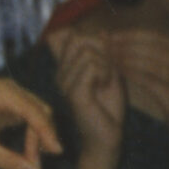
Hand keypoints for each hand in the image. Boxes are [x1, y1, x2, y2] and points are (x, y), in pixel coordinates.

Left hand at [0, 76, 59, 168]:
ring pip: (36, 116)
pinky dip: (31, 136)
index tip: (55, 153)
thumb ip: (9, 162)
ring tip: (31, 163)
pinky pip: (28, 119)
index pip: (34, 111)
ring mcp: (8, 95)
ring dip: (37, 139)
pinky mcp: (8, 106)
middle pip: (39, 112)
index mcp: (0, 91)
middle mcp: (7, 88)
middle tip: (37, 165)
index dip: (47, 133)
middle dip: (41, 138)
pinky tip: (28, 155)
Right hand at [51, 29, 126, 153]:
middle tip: (108, 71)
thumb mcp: (109, 73)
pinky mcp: (73, 92)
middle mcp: (60, 74)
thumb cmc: (109, 107)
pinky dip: (106, 73)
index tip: (107, 59)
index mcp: (65, 69)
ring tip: (106, 81)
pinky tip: (104, 86)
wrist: (106, 138)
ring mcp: (64, 83)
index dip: (96, 40)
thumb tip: (101, 31)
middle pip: (80, 39)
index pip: (74, 36)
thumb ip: (104, 53)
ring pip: (88, 52)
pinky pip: (92, 66)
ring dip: (106, 64)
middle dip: (102, 50)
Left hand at [106, 29, 168, 143]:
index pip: (157, 38)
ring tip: (109, 57)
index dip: (132, 35)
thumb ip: (156, 59)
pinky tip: (119, 72)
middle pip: (152, 48)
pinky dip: (132, 75)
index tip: (112, 36)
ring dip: (126, 59)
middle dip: (126, 45)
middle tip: (106, 45)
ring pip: (150, 64)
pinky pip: (149, 82)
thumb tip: (127, 41)